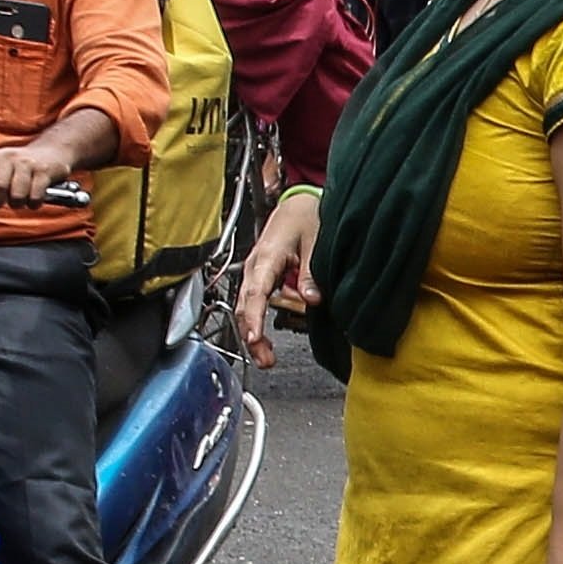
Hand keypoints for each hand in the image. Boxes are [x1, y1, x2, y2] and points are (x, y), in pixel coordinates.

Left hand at [0, 139, 62, 208]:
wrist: (51, 153)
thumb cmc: (20, 165)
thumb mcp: (0, 167)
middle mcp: (9, 158)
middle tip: (0, 201)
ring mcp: (27, 164)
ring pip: (17, 194)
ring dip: (18, 203)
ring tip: (19, 198)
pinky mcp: (44, 172)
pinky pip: (35, 196)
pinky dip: (33, 203)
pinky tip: (33, 197)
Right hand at [231, 188, 321, 368]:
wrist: (297, 203)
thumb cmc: (304, 215)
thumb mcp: (316, 241)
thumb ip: (311, 272)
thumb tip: (312, 299)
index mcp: (267, 256)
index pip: (256, 292)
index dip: (254, 317)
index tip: (255, 337)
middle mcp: (256, 265)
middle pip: (246, 305)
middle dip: (251, 335)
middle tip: (265, 360)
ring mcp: (256, 271)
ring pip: (247, 307)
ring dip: (254, 332)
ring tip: (266, 357)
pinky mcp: (261, 276)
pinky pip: (256, 302)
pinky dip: (258, 321)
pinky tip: (265, 339)